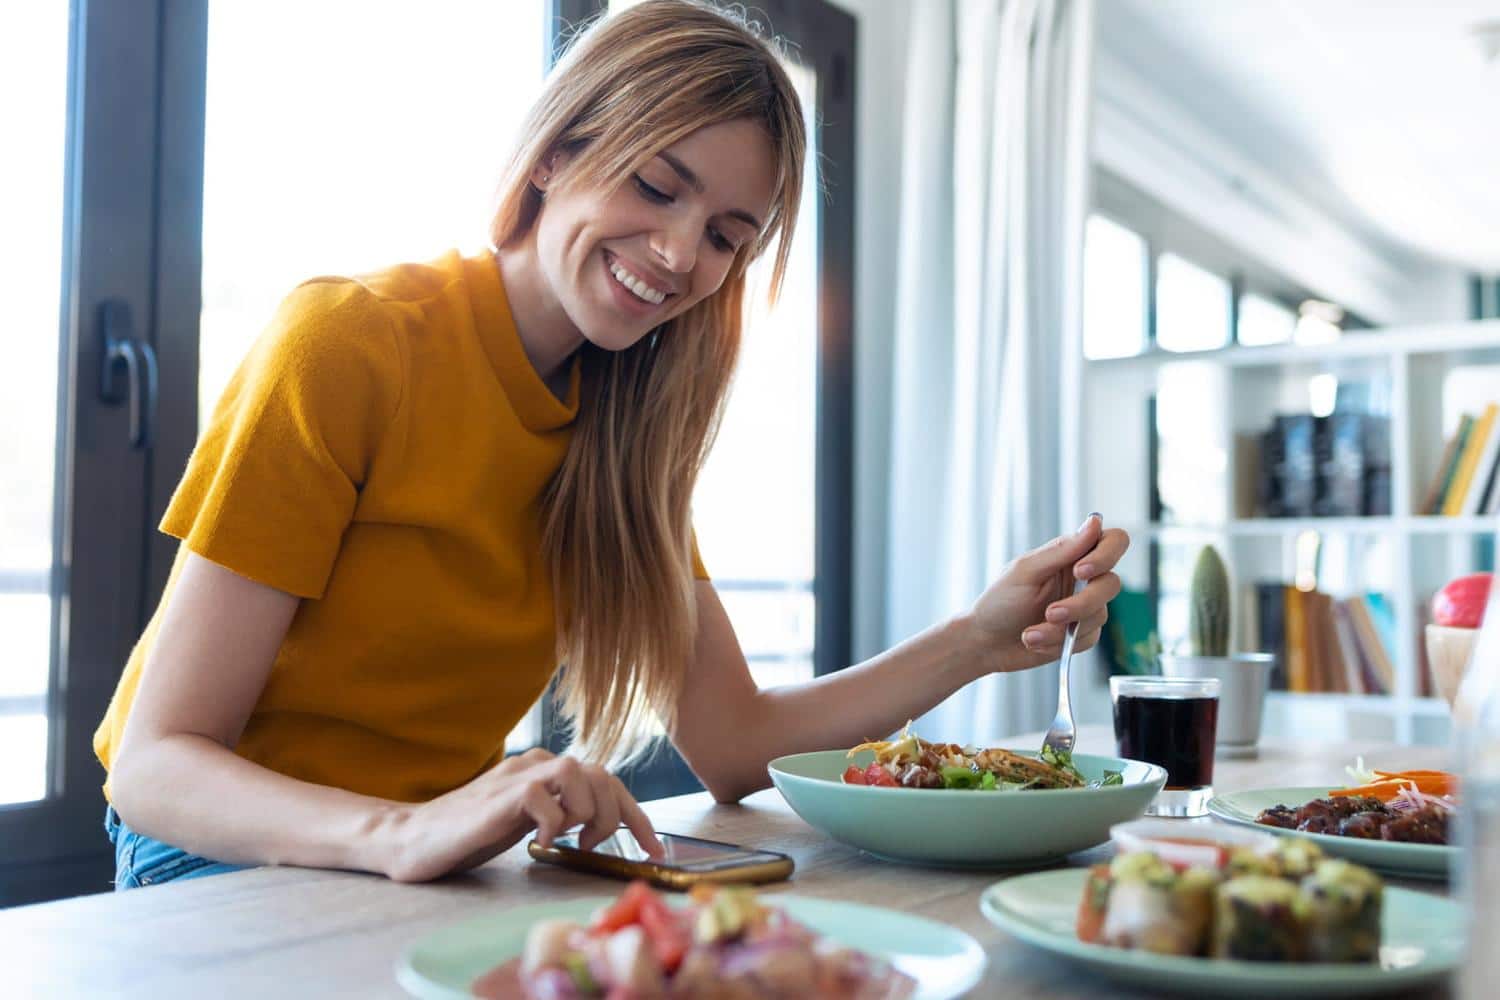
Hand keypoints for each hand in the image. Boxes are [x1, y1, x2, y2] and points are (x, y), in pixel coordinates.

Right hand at [376, 748, 660, 882]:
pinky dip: (551, 822)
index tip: (652, 847)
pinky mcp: (498, 796)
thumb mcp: (525, 821)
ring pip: (577, 772)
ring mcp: (516, 777)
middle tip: (601, 849)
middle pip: (600, 773)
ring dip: (585, 813)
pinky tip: (538, 844)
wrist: (411, 837)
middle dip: (618, 816)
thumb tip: (598, 824)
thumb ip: (557, 812)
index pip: (604, 779)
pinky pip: (542, 796)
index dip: (635, 814)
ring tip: (568, 842)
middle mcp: (534, 765)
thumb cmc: (467, 834)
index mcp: (544, 770)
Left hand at [966, 513, 1128, 673]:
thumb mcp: (1025, 571)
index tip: (1081, 572)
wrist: (986, 642)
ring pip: (1099, 616)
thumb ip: (1062, 549)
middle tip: (1049, 613)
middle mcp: (1083, 579)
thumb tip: (1094, 521)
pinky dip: (1058, 643)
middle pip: (1111, 584)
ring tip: (1029, 634)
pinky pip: (1087, 639)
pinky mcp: (1082, 634)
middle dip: (1080, 604)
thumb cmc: (999, 600)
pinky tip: (1034, 641)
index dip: (1107, 555)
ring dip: (1060, 629)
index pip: (1113, 541)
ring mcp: (1085, 607)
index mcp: (1071, 555)